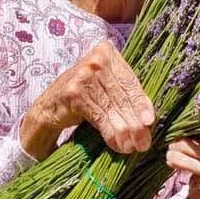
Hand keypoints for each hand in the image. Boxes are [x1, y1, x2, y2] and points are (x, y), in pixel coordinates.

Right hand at [21, 41, 154, 158]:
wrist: (49, 105)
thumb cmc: (85, 95)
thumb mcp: (107, 88)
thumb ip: (126, 94)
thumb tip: (149, 120)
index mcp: (107, 51)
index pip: (130, 81)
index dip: (141, 103)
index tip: (150, 122)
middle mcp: (96, 59)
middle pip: (122, 95)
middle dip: (135, 123)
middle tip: (143, 143)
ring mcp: (83, 74)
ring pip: (112, 108)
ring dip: (124, 131)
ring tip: (131, 147)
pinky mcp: (74, 92)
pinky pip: (99, 116)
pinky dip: (110, 133)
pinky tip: (117, 144)